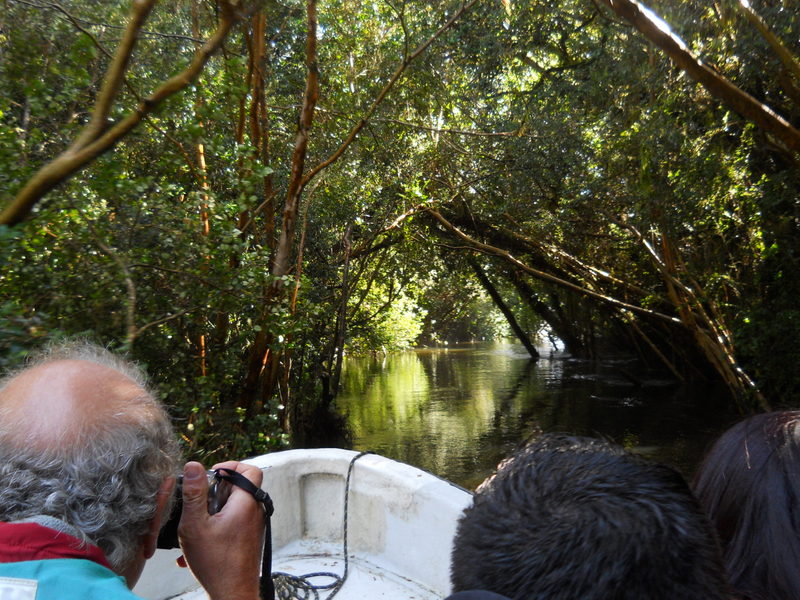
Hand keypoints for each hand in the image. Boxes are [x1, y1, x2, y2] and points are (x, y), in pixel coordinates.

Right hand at [178, 460, 265, 599]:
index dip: (230, 466)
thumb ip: (194, 494)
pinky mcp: (248, 538)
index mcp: (246, 503)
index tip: (211, 475)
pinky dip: (216, 527)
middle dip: (214, 492)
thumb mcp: (195, 525)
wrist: (233, 595)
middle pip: (238, 487)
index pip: (250, 469)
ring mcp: (253, 526)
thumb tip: (194, 466)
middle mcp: (255, 512)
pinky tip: (197, 545)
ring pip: (232, 507)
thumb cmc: (216, 564)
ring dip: (212, 513)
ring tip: (195, 528)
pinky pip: (232, 523)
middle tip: (199, 505)